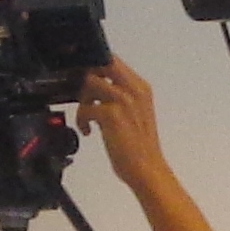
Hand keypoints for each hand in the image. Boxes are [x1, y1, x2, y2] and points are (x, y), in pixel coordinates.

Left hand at [76, 59, 168, 187]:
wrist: (147, 171)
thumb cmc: (140, 147)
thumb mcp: (134, 112)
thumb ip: (119, 94)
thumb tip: (94, 84)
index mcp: (142, 88)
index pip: (113, 60)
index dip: (95, 66)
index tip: (86, 80)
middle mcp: (135, 90)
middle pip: (101, 62)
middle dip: (87, 76)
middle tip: (85, 95)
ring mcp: (124, 101)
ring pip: (90, 82)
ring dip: (83, 99)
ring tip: (87, 116)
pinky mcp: (112, 115)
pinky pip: (86, 107)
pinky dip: (82, 119)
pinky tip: (89, 131)